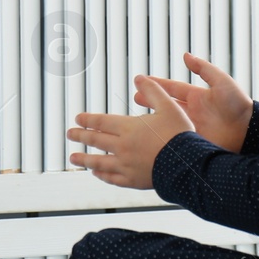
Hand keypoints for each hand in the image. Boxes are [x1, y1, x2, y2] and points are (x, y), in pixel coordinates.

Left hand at [67, 76, 195, 189]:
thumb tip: (139, 77)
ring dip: (85, 158)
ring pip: (99, 162)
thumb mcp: (169, 107)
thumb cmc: (180, 135)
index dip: (88, 120)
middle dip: (81, 136)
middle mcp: (123, 147)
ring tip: (73, 157)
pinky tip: (96, 173)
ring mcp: (126, 166)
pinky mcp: (133, 181)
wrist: (188, 166)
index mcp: (129, 128)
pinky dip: (102, 176)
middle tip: (69, 134)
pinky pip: (112, 178)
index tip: (78, 118)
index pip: (101, 122)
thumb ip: (153, 91)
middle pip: (96, 141)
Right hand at [134, 52, 254, 153]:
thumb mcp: (222, 82)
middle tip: (134, 97)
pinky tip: (151, 137)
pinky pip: (175, 138)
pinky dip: (164, 136)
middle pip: (166, 105)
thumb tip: (185, 56)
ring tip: (138, 117)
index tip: (140, 80)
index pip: (172, 88)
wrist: (250, 132)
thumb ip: (204, 68)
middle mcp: (192, 112)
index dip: (156, 84)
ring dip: (154, 119)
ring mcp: (192, 127)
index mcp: (197, 97)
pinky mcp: (193, 142)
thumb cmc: (239, 105)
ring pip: (167, 122)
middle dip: (150, 101)